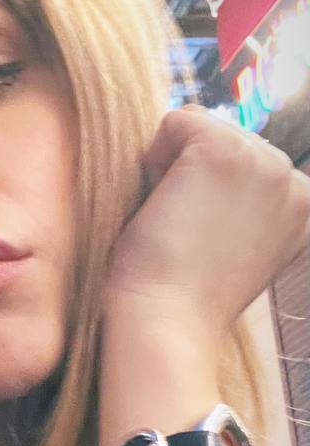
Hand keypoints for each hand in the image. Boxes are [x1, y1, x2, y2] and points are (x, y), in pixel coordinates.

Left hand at [104, 105, 309, 342]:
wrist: (167, 323)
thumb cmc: (183, 295)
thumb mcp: (234, 244)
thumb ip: (241, 204)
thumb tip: (212, 172)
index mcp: (302, 205)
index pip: (245, 160)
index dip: (207, 192)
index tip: (204, 241)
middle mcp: (294, 180)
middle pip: (223, 136)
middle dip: (190, 175)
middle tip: (185, 233)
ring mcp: (264, 162)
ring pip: (197, 126)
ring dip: (171, 168)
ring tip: (175, 221)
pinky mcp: (224, 150)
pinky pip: (174, 122)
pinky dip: (152, 159)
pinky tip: (162, 205)